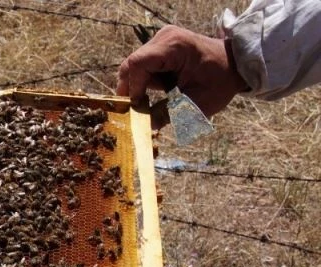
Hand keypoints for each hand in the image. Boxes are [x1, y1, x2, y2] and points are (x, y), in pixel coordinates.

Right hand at [117, 25, 248, 128]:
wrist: (235, 66)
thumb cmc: (219, 83)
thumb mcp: (194, 104)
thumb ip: (166, 115)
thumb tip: (143, 128)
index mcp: (174, 46)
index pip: (138, 64)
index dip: (132, 87)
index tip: (136, 107)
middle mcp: (164, 37)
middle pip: (132, 65)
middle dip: (131, 89)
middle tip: (137, 109)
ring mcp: (161, 39)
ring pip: (134, 67)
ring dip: (139, 86)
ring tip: (151, 100)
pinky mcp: (161, 46)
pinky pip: (142, 65)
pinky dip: (145, 81)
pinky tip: (160, 90)